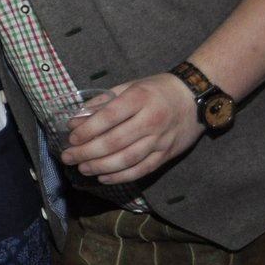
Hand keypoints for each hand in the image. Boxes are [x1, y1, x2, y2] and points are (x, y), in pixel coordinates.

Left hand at [60, 73, 205, 183]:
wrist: (196, 98)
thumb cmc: (157, 90)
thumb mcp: (129, 86)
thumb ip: (102, 102)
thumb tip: (75, 120)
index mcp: (138, 99)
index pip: (108, 118)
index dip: (86, 130)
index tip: (71, 138)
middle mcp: (150, 120)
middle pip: (114, 142)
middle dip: (86, 153)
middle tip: (68, 158)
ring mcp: (160, 140)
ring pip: (126, 159)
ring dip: (100, 167)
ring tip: (82, 168)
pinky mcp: (167, 154)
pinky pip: (142, 170)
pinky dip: (121, 176)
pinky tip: (104, 178)